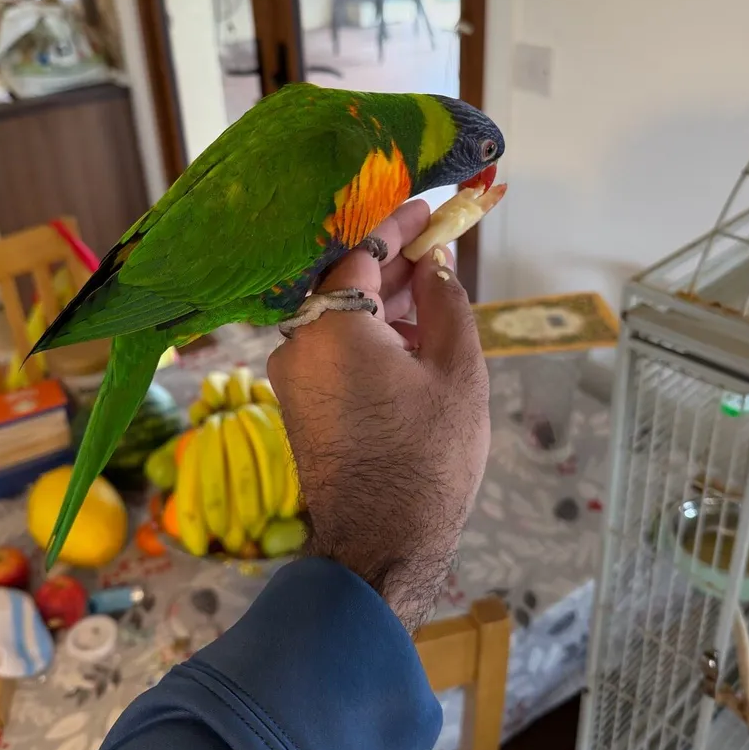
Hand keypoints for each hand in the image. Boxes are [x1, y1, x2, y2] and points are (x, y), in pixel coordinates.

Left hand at [268, 200, 489, 633]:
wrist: (381, 545)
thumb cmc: (426, 459)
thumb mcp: (456, 370)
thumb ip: (445, 301)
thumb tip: (435, 261)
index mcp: (330, 325)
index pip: (361, 250)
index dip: (398, 224)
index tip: (428, 205)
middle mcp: (297, 343)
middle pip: (345, 281)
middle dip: (393, 262)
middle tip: (438, 243)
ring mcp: (291, 376)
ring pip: (339, 316)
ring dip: (383, 300)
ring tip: (433, 292)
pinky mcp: (298, 403)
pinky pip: (332, 349)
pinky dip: (367, 335)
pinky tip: (409, 336)